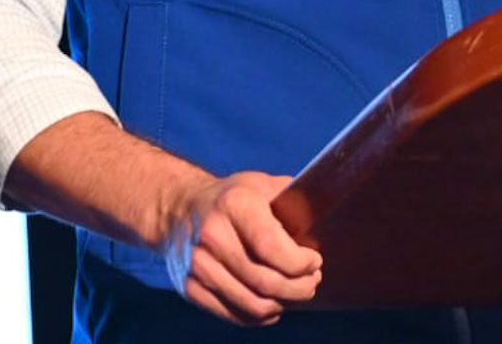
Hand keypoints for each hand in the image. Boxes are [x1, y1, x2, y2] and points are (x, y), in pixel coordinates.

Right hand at [161, 171, 323, 325]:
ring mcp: (198, 266)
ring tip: (296, 293)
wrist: (179, 209)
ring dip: (283, 305)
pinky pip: (233, 315)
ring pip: (252, 304)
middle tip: (312, 282)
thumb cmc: (233, 198)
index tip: (314, 261)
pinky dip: (260, 316)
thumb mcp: (262, 185)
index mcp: (235, 205)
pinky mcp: (190, 289)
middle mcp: (212, 236)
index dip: (300, 262)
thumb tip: (322, 221)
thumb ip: (292, 201)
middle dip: (299, 288)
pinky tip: (273, 304)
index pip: (271, 246)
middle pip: (265, 282)